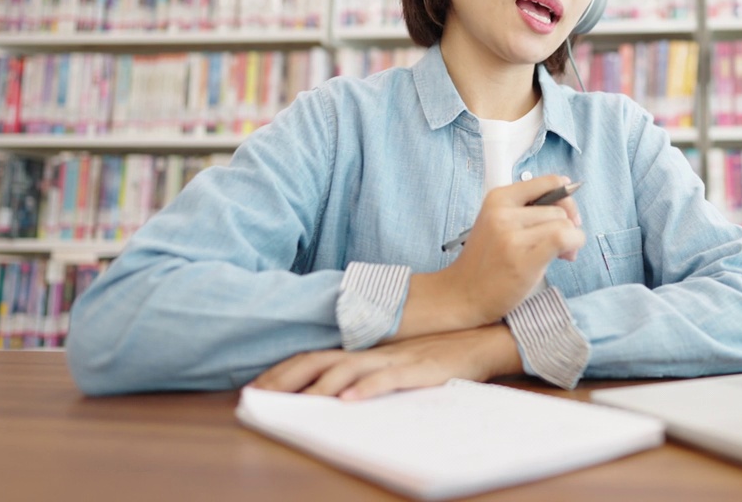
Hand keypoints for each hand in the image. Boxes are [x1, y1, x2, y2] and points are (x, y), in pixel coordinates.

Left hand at [250, 324, 523, 400]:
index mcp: (367, 350)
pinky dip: (368, 389)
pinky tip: (349, 400)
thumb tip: (336, 392)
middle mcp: (375, 352)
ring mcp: (397, 358)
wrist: (485, 340)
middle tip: (258, 395)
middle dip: (287, 379)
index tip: (256, 387)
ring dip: (321, 385)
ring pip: (351, 370)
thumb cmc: (442, 354)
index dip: (284, 371)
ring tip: (298, 400)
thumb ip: (370, 371)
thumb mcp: (400, 361)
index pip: (316, 357)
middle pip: (322, 360)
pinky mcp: (422, 369)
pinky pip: (390, 379)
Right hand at [401, 175, 583, 337]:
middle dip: (567, 226)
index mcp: (497, 198)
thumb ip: (529, 212)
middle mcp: (503, 213)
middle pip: (559, 209)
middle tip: (558, 246)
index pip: (547, 182)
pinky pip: (564, 238)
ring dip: (569, 240)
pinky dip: (574, 245)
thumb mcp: (499, 224)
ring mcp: (511, 236)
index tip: (567, 211)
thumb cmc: (486, 262)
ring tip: (556, 255)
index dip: (564, 196)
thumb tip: (572, 213)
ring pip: (564, 225)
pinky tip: (565, 256)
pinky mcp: (523, 258)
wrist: (462, 294)